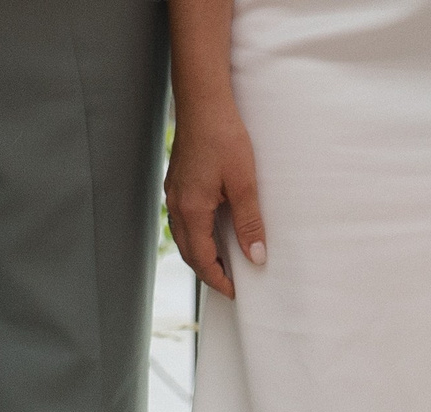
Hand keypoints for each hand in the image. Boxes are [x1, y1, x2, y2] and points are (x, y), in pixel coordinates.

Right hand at [164, 96, 264, 298]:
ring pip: (185, 237)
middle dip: (209, 272)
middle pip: (190, 253)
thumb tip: (256, 256)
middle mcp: (176, 206)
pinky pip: (184, 220)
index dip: (219, 279)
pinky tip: (214, 231)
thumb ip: (249, 222)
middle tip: (232, 283)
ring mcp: (174, 194)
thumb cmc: (223, 136)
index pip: (202, 259)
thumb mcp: (244, 183)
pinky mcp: (178, 183)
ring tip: (225, 262)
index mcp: (191, 211)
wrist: (203, 101)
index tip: (236, 292)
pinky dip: (198, 235)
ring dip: (202, 254)